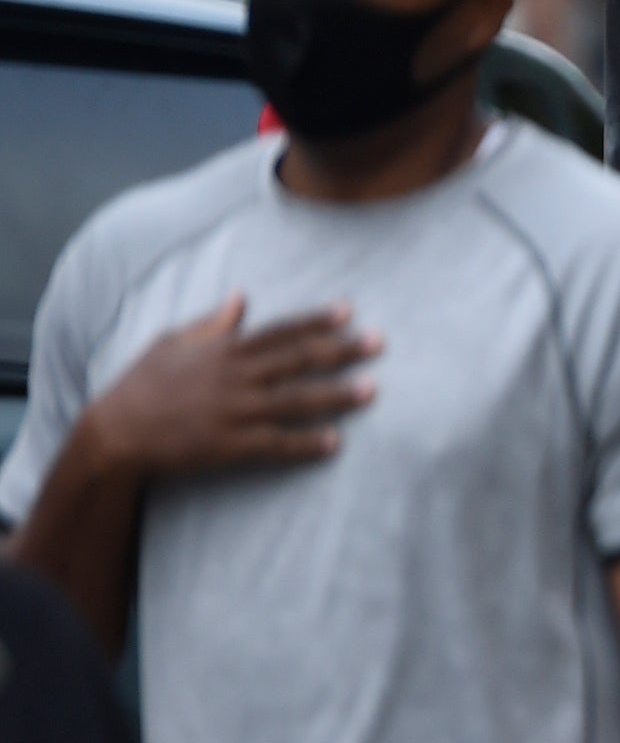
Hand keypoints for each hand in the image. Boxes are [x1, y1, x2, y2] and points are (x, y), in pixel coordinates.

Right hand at [92, 299, 377, 476]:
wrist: (116, 432)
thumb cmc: (143, 384)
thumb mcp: (172, 343)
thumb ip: (213, 323)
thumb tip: (243, 297)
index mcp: (222, 351)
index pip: (279, 331)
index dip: (315, 321)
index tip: (349, 313)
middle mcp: (234, 378)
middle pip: (297, 361)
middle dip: (341, 351)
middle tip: (381, 344)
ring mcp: (234, 412)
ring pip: (295, 401)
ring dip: (336, 396)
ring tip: (373, 391)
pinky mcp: (231, 445)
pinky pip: (277, 444)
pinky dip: (306, 444)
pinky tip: (336, 443)